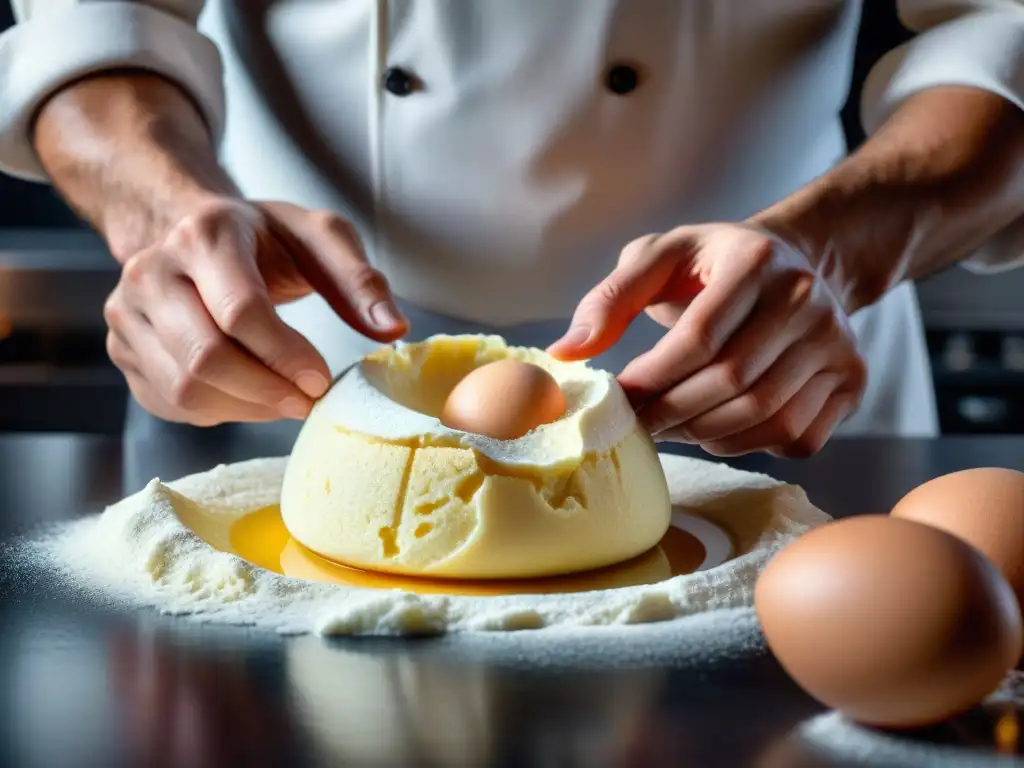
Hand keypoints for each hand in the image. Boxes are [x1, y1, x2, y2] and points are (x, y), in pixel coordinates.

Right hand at [104, 198, 406, 425]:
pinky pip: (170, 403)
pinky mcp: (123, 349)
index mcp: (203, 234)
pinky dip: (218, 410)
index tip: (322, 380)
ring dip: (246, 406)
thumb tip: (392, 330)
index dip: (286, 357)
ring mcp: (126, 313)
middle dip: (268, 391)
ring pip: (184, 389)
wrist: (187, 230)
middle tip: (308, 399)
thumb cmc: (262, 238)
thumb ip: (360, 280)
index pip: (240, 312)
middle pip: (205, 359)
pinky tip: (247, 391)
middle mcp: (150, 271)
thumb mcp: (319, 238)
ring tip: (284, 396)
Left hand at [548, 224, 866, 456]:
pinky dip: (746, 445)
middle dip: (674, 413)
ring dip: (704, 434)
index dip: (654, 378)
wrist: (795, 264)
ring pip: (765, 415)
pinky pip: (794, 436)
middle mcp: (810, 299)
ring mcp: (838, 343)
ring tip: (670, 426)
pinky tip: (715, 428)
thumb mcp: (657, 258)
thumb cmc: (711, 265)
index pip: (701, 336)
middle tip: (638, 424)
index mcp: (757, 258)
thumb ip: (610, 299)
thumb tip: (566, 354)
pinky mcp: (852, 380)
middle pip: (734, 381)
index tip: (620, 397)